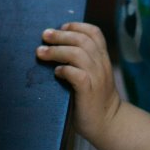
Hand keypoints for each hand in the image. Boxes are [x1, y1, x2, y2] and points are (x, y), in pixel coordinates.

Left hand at [37, 22, 121, 141]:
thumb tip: (57, 48)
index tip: (61, 27)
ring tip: (41, 52)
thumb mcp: (93, 75)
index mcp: (103, 58)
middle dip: (61, 35)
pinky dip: (64, 70)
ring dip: (57, 51)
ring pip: (78, 54)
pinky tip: (56, 72)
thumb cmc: (94, 99)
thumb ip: (83, 62)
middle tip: (44, 35)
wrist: (108, 123)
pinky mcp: (89, 91)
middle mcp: (101, 65)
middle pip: (82, 40)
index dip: (77, 26)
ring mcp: (97, 78)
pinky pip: (77, 74)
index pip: (94, 33)